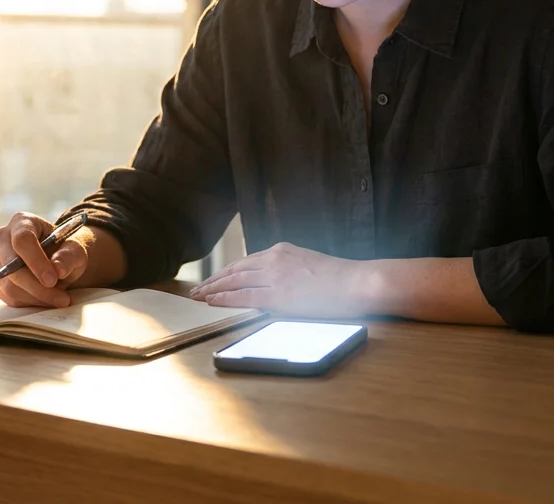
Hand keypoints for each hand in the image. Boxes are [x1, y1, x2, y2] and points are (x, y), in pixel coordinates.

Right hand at [0, 212, 88, 307]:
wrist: (55, 260)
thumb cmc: (64, 250)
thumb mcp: (75, 249)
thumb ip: (69, 256)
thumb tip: (58, 269)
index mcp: (21, 222)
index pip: (22, 240)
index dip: (35, 261)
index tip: (52, 279)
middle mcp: (2, 238)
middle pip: (11, 267)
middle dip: (37, 287)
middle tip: (62, 299)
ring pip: (9, 286)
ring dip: (37, 298)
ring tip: (60, 299)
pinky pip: (8, 298)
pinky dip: (30, 303)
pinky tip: (47, 300)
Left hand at [188, 242, 373, 317]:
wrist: (357, 283)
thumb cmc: (341, 279)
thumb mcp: (310, 264)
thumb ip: (290, 270)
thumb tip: (280, 283)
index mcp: (282, 251)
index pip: (247, 262)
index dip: (227, 271)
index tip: (214, 279)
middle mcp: (274, 259)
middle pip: (235, 269)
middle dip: (214, 279)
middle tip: (197, 288)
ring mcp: (274, 276)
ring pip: (234, 281)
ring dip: (213, 289)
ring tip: (197, 296)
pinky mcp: (277, 295)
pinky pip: (243, 297)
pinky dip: (224, 298)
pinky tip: (211, 302)